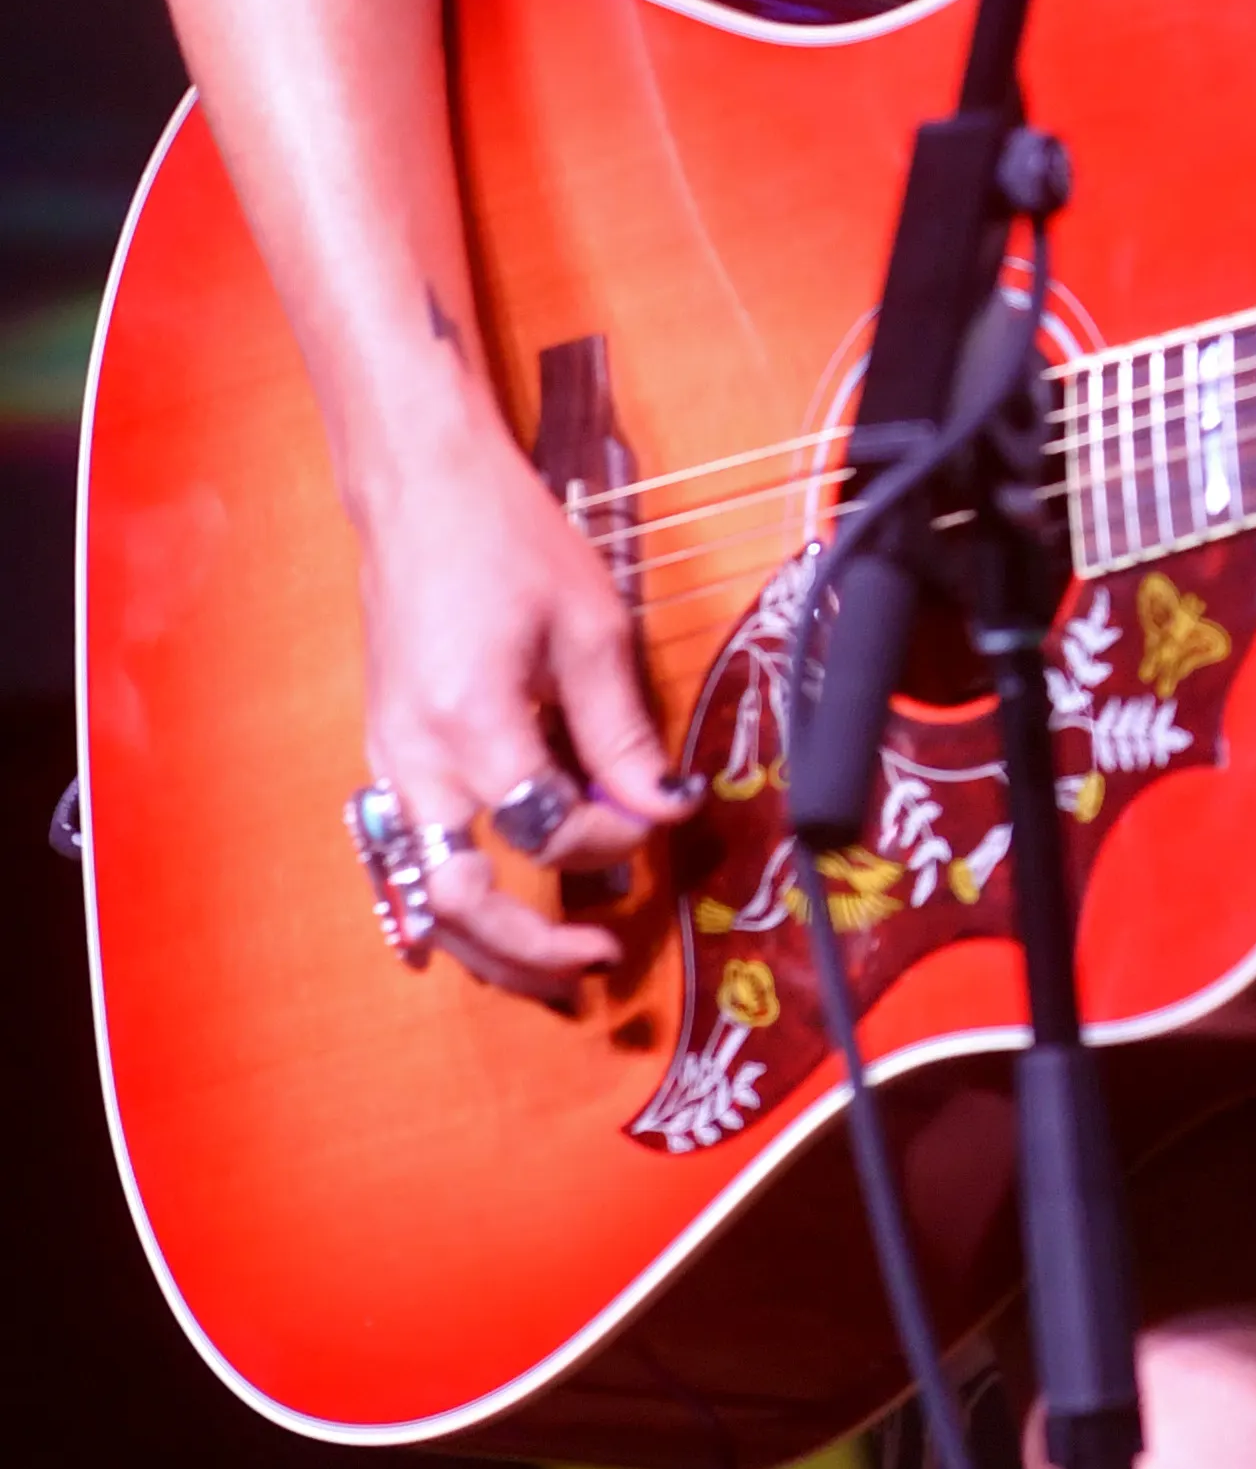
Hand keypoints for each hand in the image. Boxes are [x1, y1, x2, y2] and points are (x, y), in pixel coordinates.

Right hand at [351, 423, 698, 997]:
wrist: (421, 494)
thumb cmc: (509, 543)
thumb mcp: (590, 628)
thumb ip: (621, 733)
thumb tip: (662, 809)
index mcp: (473, 726)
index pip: (551, 833)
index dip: (617, 842)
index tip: (662, 816)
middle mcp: (415, 762)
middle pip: (464, 900)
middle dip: (531, 951)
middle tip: (598, 964)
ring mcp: (386, 764)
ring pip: (422, 896)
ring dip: (485, 948)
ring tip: (551, 974)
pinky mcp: (381, 757)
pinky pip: (402, 859)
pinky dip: (441, 907)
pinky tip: (479, 933)